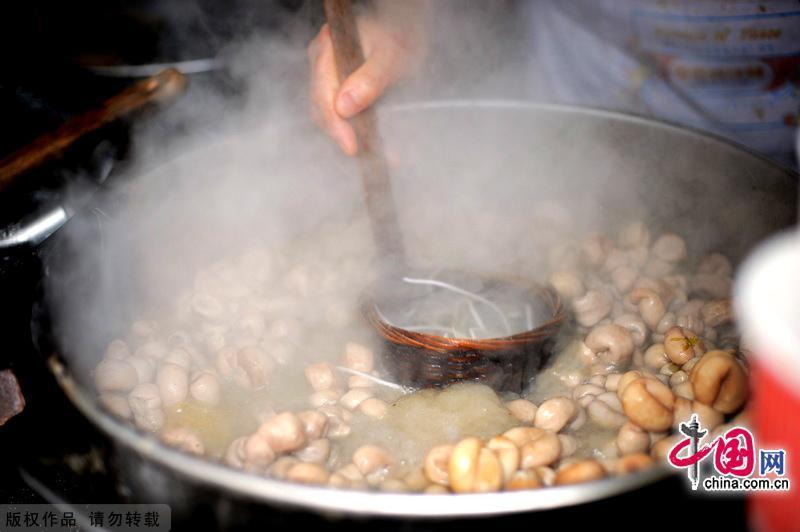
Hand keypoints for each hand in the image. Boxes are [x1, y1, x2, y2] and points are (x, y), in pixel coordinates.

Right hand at [307, 14, 423, 154]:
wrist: (404, 31)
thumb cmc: (400, 37)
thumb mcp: (391, 57)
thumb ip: (370, 79)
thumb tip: (344, 107)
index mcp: (327, 47)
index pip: (322, 92)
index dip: (335, 123)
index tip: (351, 146)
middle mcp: (319, 61)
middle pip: (321, 108)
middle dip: (343, 135)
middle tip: (367, 155)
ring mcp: (323, 76)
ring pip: (327, 115)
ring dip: (349, 136)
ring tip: (375, 154)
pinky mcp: (333, 89)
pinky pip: (337, 115)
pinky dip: (353, 131)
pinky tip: (373, 145)